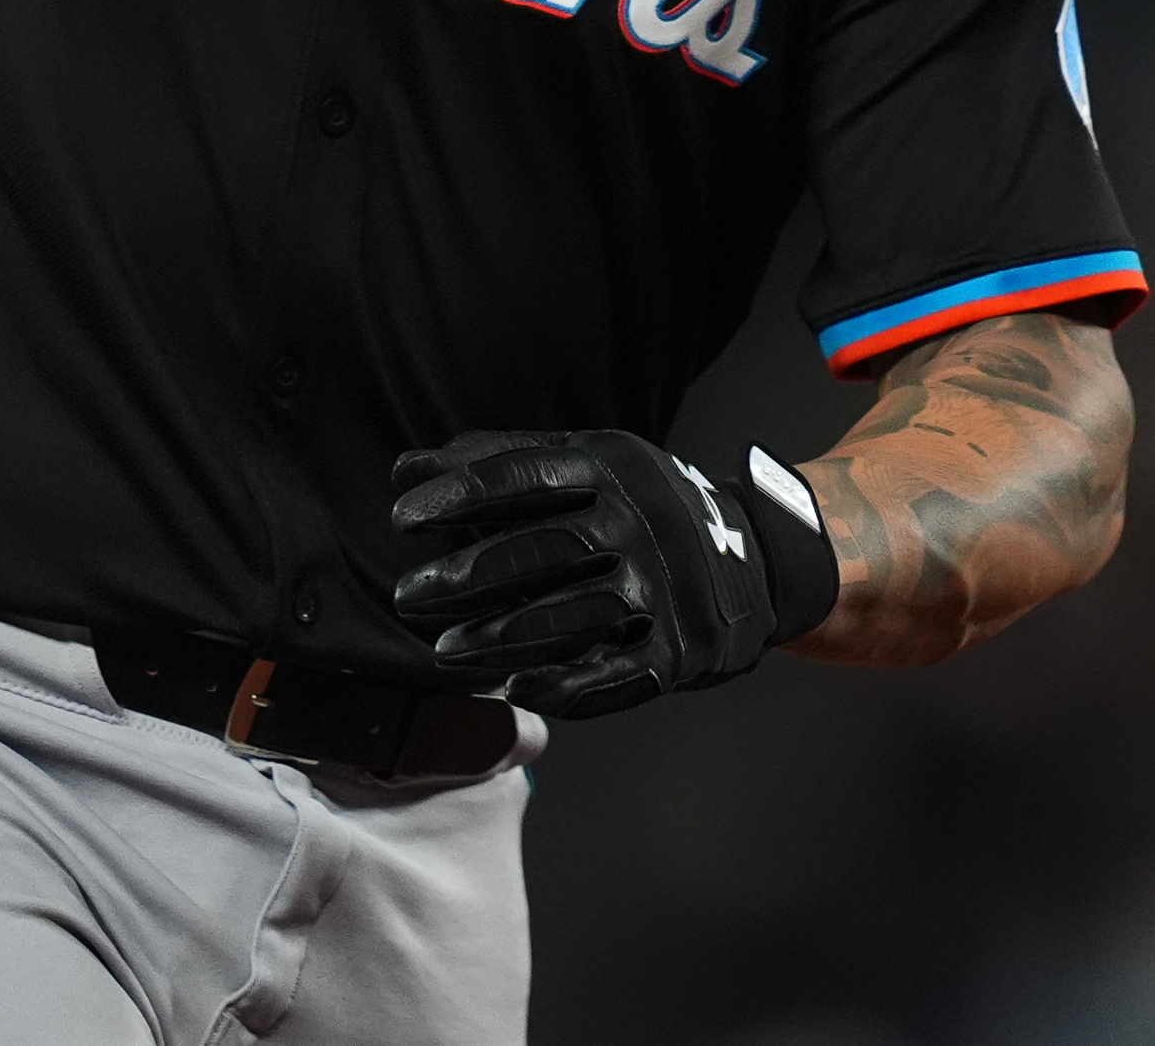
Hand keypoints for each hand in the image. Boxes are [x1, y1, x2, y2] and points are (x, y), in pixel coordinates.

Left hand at [388, 428, 835, 720]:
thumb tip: (404, 469)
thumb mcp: (582, 463)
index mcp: (608, 467)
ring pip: (570, 617)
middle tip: (407, 596)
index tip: (401, 518)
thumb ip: (496, 464)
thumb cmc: (636, 505)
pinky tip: (514, 690)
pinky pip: (612, 674)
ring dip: (499, 640)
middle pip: (540, 550)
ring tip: (444, 652)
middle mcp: (638, 523)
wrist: (753, 557)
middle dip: (466, 577)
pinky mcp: (677, 649)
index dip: (457, 495)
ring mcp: (662, 589)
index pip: (522, 476)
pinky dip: (560, 686)